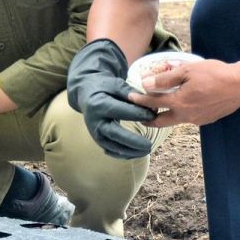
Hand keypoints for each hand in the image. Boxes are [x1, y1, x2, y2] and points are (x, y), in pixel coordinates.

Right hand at [67, 39, 155, 158]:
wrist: (87, 93)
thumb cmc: (105, 88)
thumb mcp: (116, 85)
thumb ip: (132, 95)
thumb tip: (151, 107)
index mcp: (99, 104)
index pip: (120, 111)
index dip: (137, 114)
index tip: (153, 116)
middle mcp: (94, 120)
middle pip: (114, 133)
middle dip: (132, 141)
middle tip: (149, 145)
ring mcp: (94, 131)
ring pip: (112, 146)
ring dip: (130, 151)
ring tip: (146, 151)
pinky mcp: (97, 139)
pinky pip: (110, 150)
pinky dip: (123, 155)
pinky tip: (136, 153)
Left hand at [138, 59, 239, 127]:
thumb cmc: (215, 74)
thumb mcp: (188, 70)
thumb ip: (166, 79)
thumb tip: (146, 83)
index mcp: (179, 103)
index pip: (153, 103)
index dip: (140, 100)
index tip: (130, 97)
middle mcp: (186, 115)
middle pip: (161, 122)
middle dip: (148, 120)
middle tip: (139, 116)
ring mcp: (198, 120)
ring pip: (176, 120)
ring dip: (166, 115)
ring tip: (159, 109)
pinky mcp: (207, 119)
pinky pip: (189, 118)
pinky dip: (181, 112)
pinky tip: (183, 104)